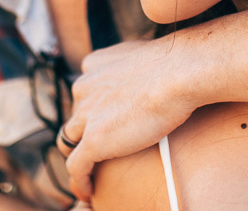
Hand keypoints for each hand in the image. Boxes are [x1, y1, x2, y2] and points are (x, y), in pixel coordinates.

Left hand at [57, 38, 197, 200]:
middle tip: (103, 146)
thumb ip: (136, 66)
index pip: (85, 92)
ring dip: (78, 155)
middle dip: (84, 130)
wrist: (178, 72)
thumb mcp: (145, 57)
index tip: (106, 119)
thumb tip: (151, 72)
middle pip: (75, 115)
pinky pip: (77, 167)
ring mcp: (86, 115)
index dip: (93, 108)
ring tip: (90, 170)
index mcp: (93, 66)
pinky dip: (81, 180)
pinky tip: (88, 190)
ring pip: (69, 141)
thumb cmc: (175, 64)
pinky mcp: (94, 140)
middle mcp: (84, 87)